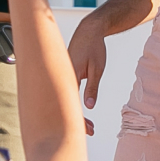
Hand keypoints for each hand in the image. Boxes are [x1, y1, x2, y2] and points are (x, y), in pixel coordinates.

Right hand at [67, 16, 107, 135]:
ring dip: (75, 112)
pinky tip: (79, 110)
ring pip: (64, 99)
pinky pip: (66, 92)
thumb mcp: (98, 68)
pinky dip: (72, 103)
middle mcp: (62, 75)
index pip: (71, 102)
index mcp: (69, 74)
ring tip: (89, 124)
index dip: (79, 118)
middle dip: (77, 120)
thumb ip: (92, 87)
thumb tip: (89, 106)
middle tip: (92, 130)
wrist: (89, 30)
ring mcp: (62, 75)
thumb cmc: (94, 46)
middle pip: (65, 104)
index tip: (89, 128)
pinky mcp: (64, 75)